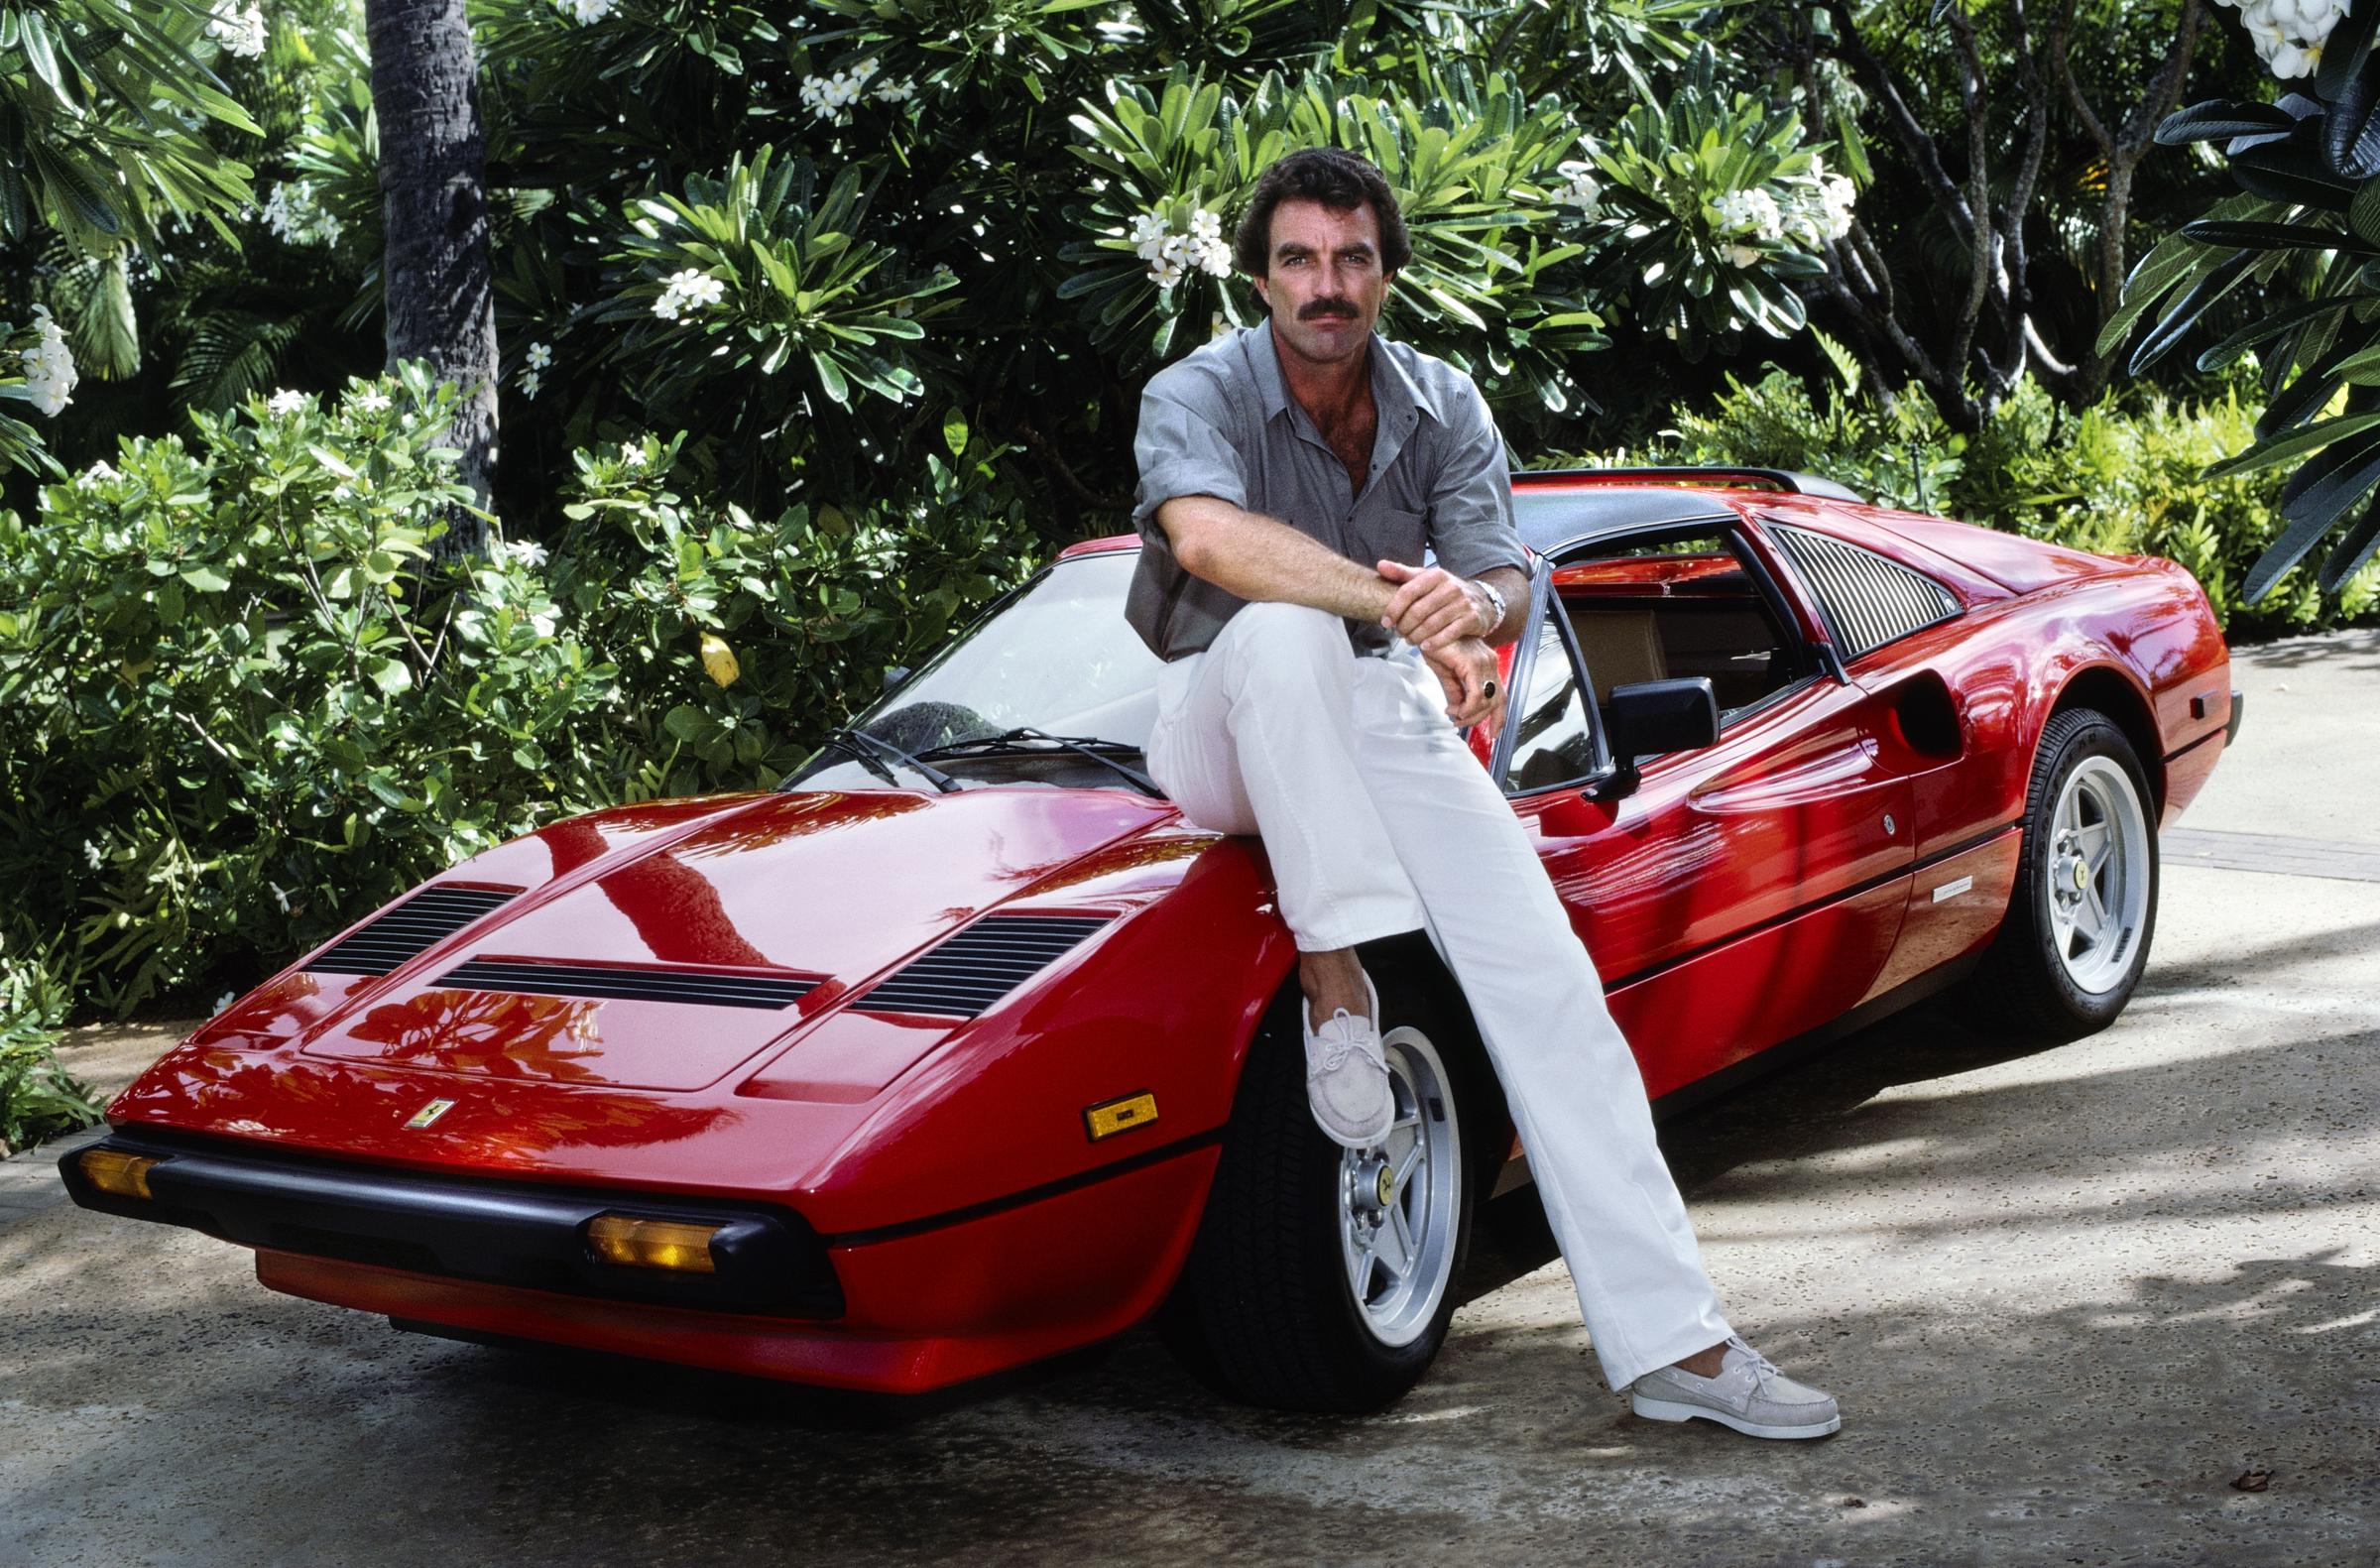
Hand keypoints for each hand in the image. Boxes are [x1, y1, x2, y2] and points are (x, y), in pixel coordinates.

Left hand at [1377, 559, 1492, 653]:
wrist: (1481, 601)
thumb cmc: (1445, 591)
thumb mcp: (1425, 578)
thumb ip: (1402, 573)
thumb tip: (1380, 565)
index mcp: (1435, 575)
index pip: (1408, 592)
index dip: (1393, 609)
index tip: (1385, 622)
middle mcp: (1450, 587)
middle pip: (1418, 612)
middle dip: (1404, 626)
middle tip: (1399, 634)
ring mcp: (1462, 603)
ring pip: (1431, 625)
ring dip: (1416, 636)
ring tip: (1410, 641)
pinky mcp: (1471, 619)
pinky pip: (1449, 634)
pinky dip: (1434, 643)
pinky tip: (1425, 647)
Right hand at [1419, 634, 1505, 744]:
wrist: (1424, 626)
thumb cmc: (1434, 643)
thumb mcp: (1445, 673)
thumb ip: (1454, 692)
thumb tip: (1456, 711)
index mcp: (1486, 664)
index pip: (1500, 695)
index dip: (1500, 717)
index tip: (1493, 733)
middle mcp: (1489, 662)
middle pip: (1497, 700)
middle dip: (1479, 719)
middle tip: (1459, 723)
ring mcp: (1483, 662)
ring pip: (1487, 700)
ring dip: (1470, 715)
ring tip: (1453, 715)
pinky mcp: (1472, 663)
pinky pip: (1477, 695)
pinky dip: (1467, 708)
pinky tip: (1453, 710)